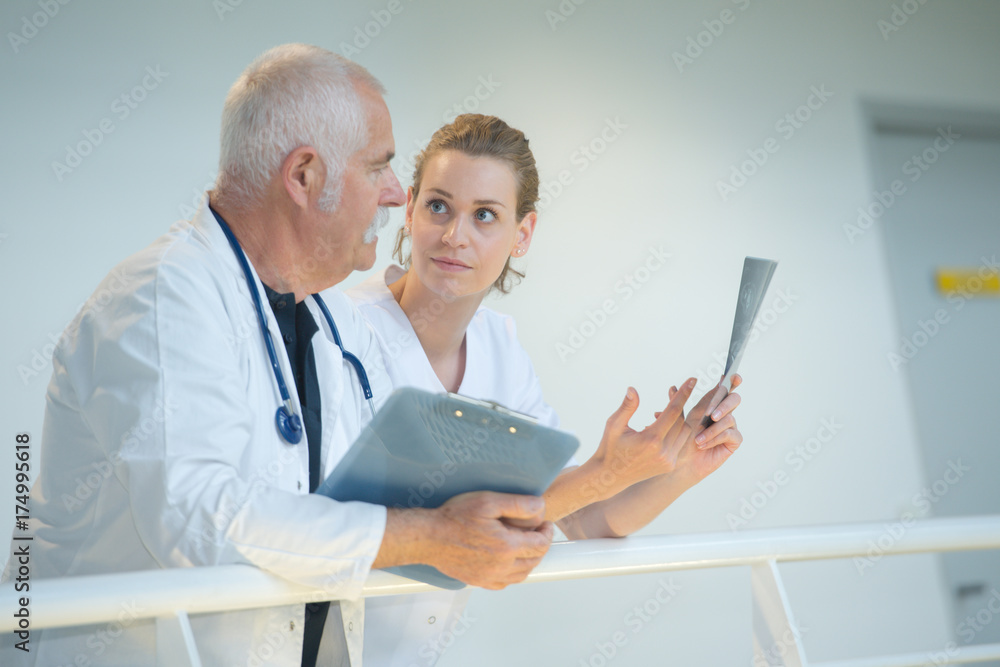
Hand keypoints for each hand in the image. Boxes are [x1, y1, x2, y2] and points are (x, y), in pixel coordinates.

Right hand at [426, 491, 553, 589]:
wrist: (428, 537)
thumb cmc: (454, 518)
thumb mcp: (488, 501)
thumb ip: (518, 504)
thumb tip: (540, 507)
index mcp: (507, 546)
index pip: (541, 544)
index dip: (547, 533)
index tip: (544, 524)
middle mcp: (501, 566)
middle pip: (534, 560)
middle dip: (540, 545)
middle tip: (537, 532)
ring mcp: (489, 577)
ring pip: (522, 575)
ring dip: (529, 560)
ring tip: (525, 545)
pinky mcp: (479, 581)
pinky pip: (505, 583)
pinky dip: (513, 574)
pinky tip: (508, 561)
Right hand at [587, 379, 697, 495]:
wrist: (610, 476)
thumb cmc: (610, 447)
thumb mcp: (614, 425)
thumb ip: (627, 407)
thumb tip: (633, 389)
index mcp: (651, 440)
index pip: (673, 411)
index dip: (683, 394)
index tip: (693, 380)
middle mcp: (663, 452)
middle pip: (681, 420)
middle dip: (680, 403)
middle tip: (677, 388)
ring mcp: (668, 461)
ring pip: (684, 432)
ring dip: (681, 417)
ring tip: (672, 405)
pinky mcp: (670, 465)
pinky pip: (680, 443)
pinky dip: (678, 430)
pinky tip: (669, 422)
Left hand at [661, 374, 743, 485]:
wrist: (681, 462)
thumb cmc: (679, 441)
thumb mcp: (677, 421)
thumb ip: (677, 403)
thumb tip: (673, 387)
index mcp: (711, 405)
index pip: (722, 389)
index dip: (731, 381)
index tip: (733, 376)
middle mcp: (723, 413)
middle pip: (733, 400)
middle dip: (723, 405)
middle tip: (711, 415)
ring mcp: (730, 426)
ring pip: (729, 419)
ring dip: (711, 430)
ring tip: (697, 440)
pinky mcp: (734, 440)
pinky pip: (730, 434)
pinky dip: (715, 438)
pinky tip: (704, 445)